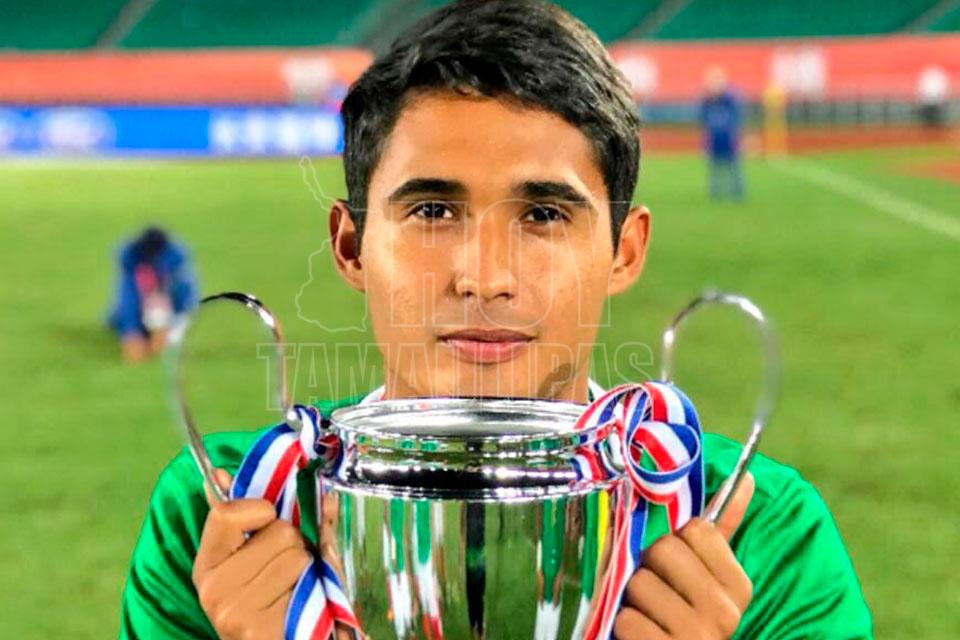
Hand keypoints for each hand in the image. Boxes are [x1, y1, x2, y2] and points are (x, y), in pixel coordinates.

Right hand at [193, 470, 311, 639]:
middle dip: (294, 545)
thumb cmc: (282, 597)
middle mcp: (212, 588)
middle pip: (277, 530)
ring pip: (295, 554)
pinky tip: (298, 607)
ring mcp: (232, 611)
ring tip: (295, 589)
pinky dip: (311, 589)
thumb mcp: (265, 552)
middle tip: (288, 571)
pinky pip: (303, 579)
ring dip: (306, 568)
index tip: (268, 522)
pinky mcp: (256, 628)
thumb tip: (220, 473)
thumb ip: (251, 515)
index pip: (225, 512)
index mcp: (208, 564)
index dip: (260, 510)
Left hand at [614, 472, 754, 639]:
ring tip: (648, 612)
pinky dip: (626, 625)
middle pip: (664, 549)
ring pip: (639, 582)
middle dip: (650, 566)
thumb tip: (746, 477)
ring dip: (633, 597)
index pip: (698, 530)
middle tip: (657, 588)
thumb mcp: (708, 575)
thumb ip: (722, 529)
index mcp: (738, 586)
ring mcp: (696, 636)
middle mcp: (724, 613)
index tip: (678, 564)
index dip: (678, 541)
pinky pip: (626, 619)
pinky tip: (642, 633)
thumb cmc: (686, 610)